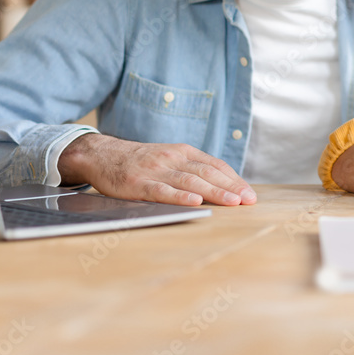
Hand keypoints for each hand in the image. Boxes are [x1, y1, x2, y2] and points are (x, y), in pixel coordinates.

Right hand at [58, 133, 256, 206]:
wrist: (104, 155)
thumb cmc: (143, 161)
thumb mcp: (171, 158)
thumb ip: (194, 169)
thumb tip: (225, 185)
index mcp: (184, 152)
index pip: (215, 165)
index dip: (234, 180)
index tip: (249, 194)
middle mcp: (173, 159)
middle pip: (207, 173)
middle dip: (231, 187)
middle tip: (248, 200)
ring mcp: (156, 170)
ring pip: (190, 182)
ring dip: (214, 192)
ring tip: (232, 202)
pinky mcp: (138, 183)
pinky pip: (162, 191)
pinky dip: (180, 196)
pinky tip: (195, 202)